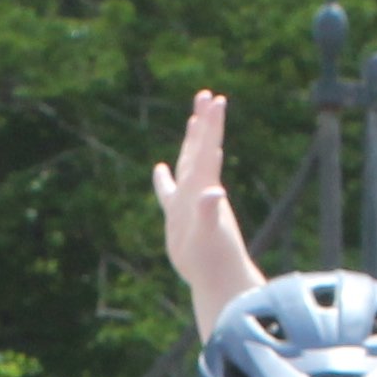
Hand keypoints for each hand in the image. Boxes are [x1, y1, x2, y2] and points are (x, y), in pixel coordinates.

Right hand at [152, 89, 260, 328]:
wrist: (215, 280)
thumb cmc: (212, 260)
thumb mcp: (208, 235)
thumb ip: (209, 212)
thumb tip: (214, 193)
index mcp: (203, 190)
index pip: (207, 150)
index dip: (211, 126)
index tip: (216, 100)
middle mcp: (198, 192)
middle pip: (200, 149)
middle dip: (204, 123)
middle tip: (207, 96)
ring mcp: (189, 204)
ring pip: (189, 165)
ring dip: (191, 142)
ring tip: (194, 120)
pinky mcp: (179, 219)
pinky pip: (170, 192)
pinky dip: (164, 179)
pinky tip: (160, 170)